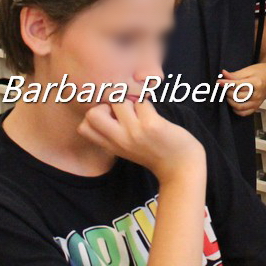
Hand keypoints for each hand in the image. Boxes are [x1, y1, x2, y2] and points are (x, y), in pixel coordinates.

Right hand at [78, 98, 204, 183]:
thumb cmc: (155, 151)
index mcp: (111, 145)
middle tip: (124, 108)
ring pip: (119, 100)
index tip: (112, 115)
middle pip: (92, 113)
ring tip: (142, 110)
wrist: (181, 166)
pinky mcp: (151, 125)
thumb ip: (115, 131)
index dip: (95, 114)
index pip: (84, 127)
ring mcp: (134, 133)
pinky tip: (154, 113)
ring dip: (131, 98)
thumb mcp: (128, 147)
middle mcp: (119, 140)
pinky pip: (142, 100)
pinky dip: (147, 101)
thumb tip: (110, 100)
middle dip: (106, 103)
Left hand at [219, 60, 265, 116]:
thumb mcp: (248, 70)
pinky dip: (236, 110)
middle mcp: (257, 94)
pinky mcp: (256, 107)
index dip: (226, 84)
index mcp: (256, 83)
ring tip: (228, 94)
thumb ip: (235, 74)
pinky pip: (244, 113)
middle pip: (237, 96)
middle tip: (224, 87)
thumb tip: (223, 74)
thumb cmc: (259, 72)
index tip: (219, 82)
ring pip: (239, 106)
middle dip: (227, 92)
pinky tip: (234, 103)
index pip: (237, 85)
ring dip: (230, 101)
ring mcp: (257, 102)